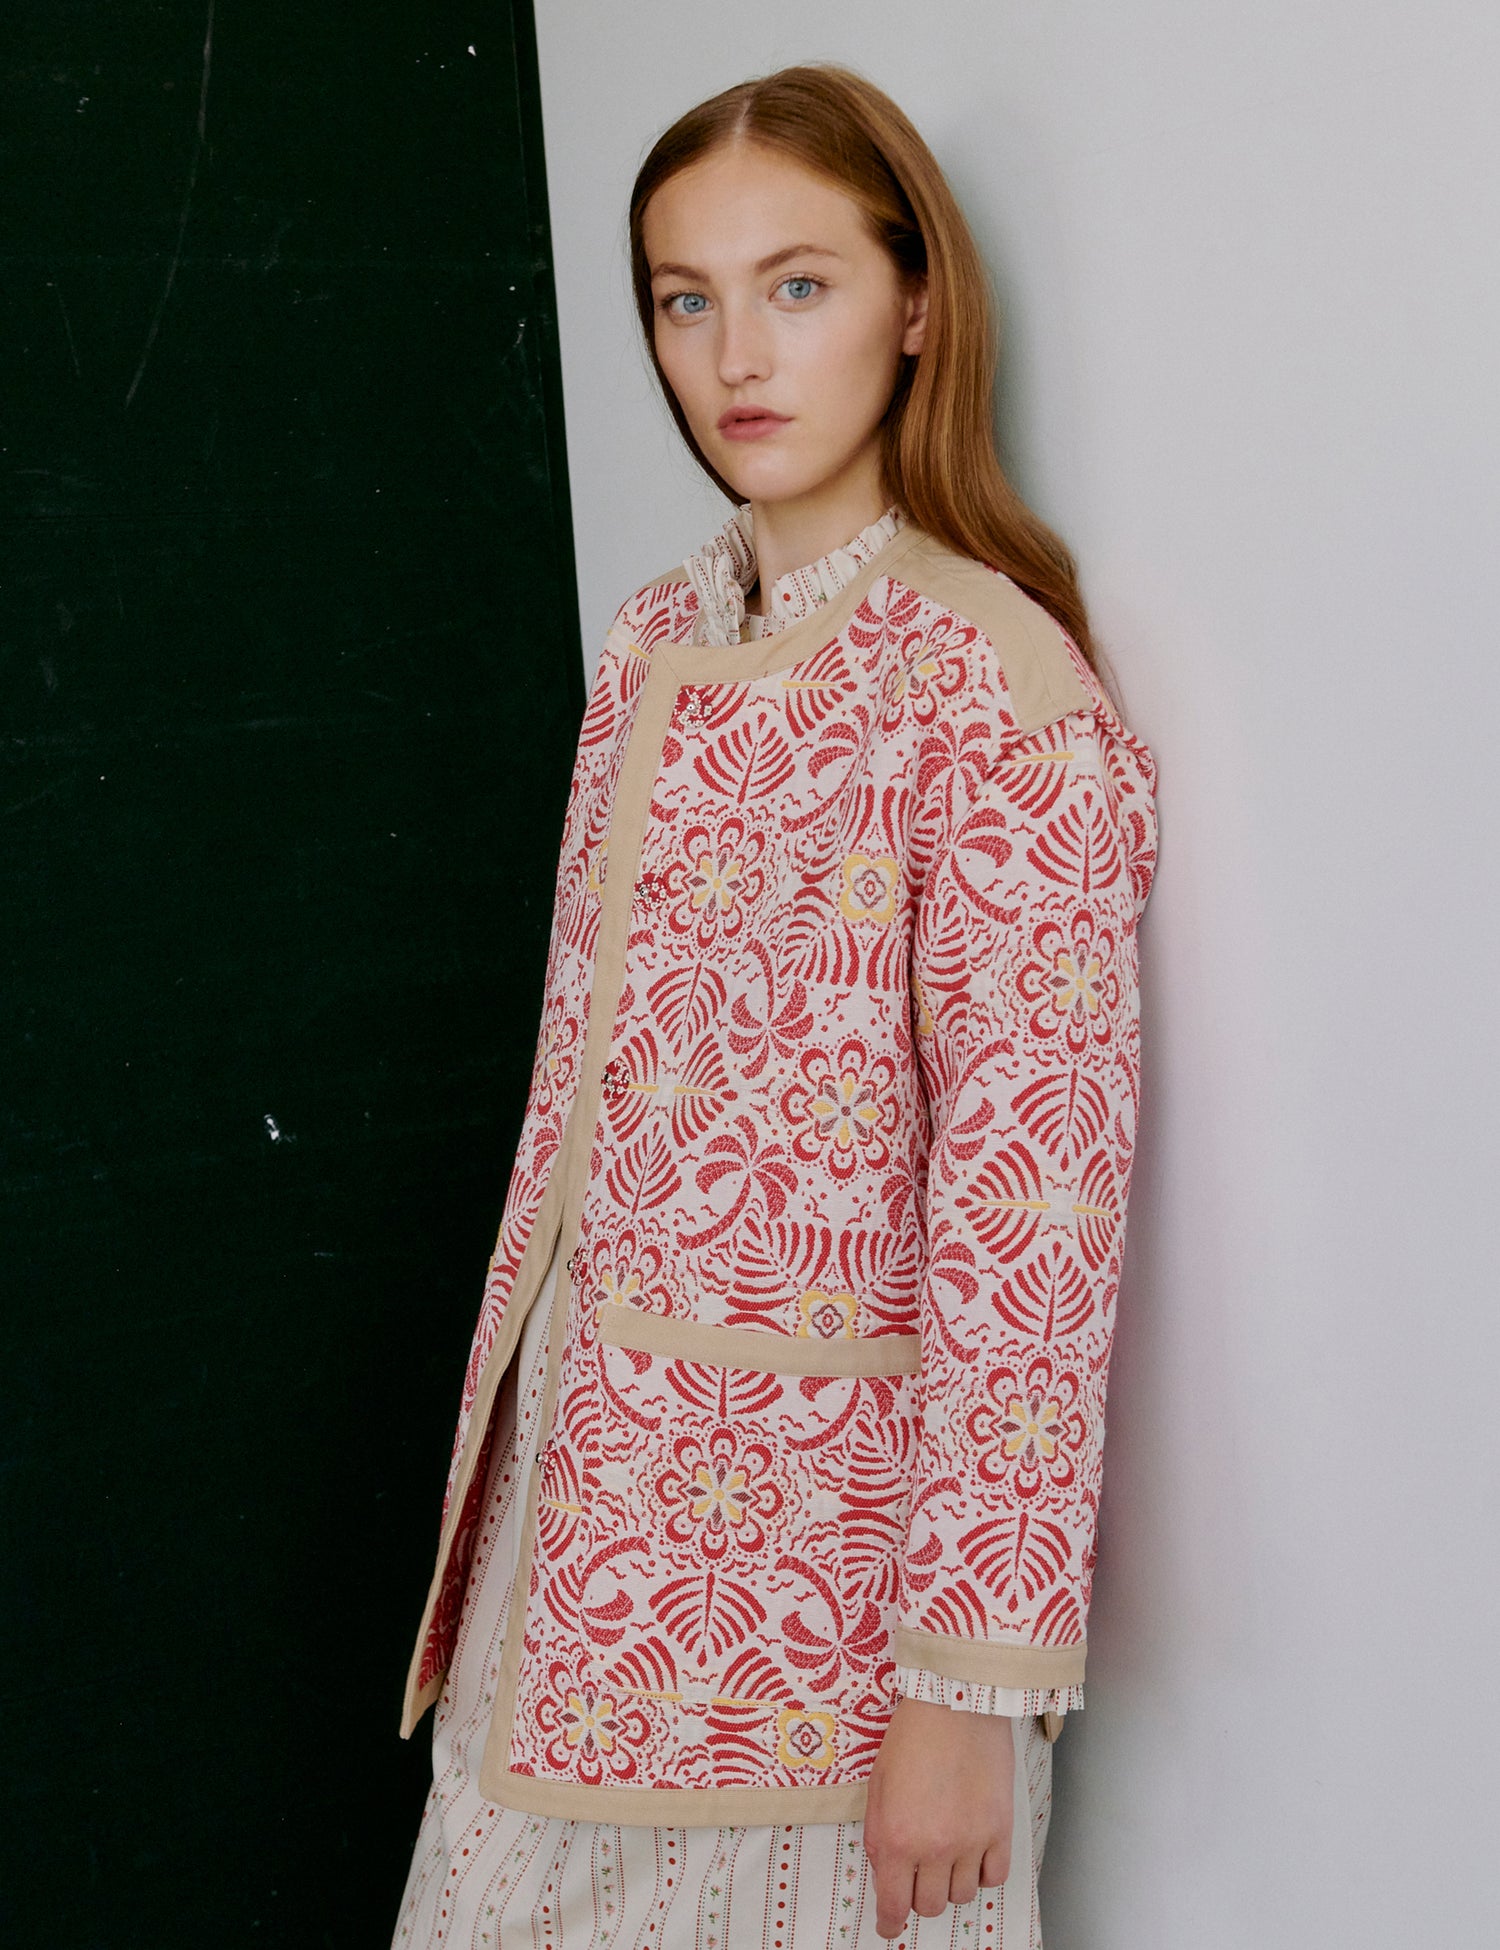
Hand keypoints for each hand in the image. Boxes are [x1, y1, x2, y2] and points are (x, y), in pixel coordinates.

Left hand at [862, 1695, 1015, 1939]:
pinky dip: (983, 1873)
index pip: (894, 1906)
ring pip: (962, 1896)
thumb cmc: (912, 1736)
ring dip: (950, 1883)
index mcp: (895, 1837)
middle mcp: (933, 1848)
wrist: (955, 1703)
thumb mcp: (878, 1785)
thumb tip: (886, 1872)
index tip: (890, 1926)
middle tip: (917, 1875)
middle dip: (918, 1897)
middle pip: (929, 1906)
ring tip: (947, 1855)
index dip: (890, 1924)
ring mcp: (970, 1842)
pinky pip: (994, 1878)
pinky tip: (974, 1853)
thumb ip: (879, 1834)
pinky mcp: (1000, 1830)